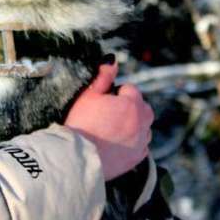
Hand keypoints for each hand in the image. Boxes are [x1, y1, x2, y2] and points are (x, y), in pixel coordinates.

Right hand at [64, 59, 153, 180]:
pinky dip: (133, 143)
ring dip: (133, 125)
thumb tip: (112, 61)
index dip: (115, 94)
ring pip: (143, 127)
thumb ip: (103, 76)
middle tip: (108, 115)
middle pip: (142, 108)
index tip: (103, 102)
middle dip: (129, 108)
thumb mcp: (88, 95)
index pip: (130, 89)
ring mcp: (141, 142)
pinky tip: (116, 143)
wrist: (76, 159)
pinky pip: (141, 146)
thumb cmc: (80, 124)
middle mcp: (142, 123)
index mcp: (132, 104)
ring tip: (111, 130)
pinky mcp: (136, 159)